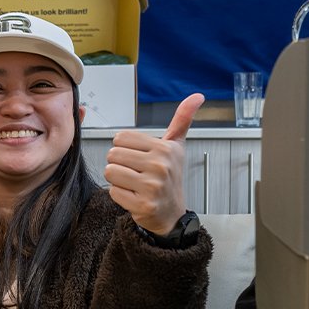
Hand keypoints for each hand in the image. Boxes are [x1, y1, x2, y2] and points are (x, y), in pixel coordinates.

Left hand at [103, 93, 203, 235]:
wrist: (171, 213)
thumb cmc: (170, 177)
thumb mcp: (177, 146)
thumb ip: (182, 119)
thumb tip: (197, 96)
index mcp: (164, 149)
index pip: (121, 137)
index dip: (124, 148)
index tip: (138, 157)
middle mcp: (159, 166)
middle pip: (113, 154)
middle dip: (119, 163)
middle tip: (135, 172)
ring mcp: (151, 186)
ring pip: (110, 172)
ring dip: (117, 179)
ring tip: (133, 183)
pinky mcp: (142, 204)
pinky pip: (113, 191)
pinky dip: (119, 194)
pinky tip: (133, 195)